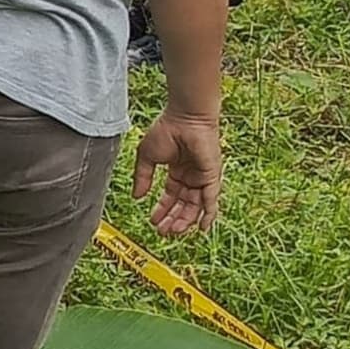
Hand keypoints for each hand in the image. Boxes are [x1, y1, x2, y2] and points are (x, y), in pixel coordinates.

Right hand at [131, 112, 223, 236]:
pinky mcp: (212, 175)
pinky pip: (212, 199)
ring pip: (196, 206)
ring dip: (186, 220)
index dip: (162, 210)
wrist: (185, 117)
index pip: (171, 196)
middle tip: (163, 231)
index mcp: (178, 171)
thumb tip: (137, 197)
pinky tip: (202, 227)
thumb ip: (142, 178)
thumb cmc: (167, 130)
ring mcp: (203, 176)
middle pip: (184, 205)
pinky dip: (209, 214)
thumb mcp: (146, 157)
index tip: (153, 221)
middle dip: (173, 219)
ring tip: (174, 231)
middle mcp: (192, 176)